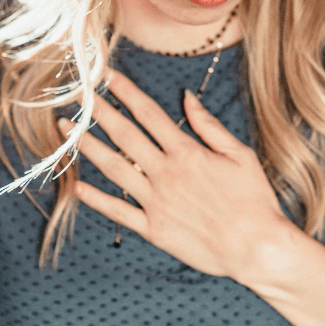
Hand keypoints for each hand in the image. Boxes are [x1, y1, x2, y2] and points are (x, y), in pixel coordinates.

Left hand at [65, 71, 288, 281]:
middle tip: (76, 95)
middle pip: (124, 135)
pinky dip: (96, 199)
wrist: (259, 249)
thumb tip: (186, 97)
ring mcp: (157, 202)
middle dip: (98, 112)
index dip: (126, 92)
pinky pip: (119, 212)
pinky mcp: (154, 229)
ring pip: (114, 168)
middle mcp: (167, 173)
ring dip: (87, 146)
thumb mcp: (239, 155)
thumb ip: (209, 125)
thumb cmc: (254, 200)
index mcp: (187, 153)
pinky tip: (76, 186)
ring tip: (65, 129)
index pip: (149, 114)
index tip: (107, 76)